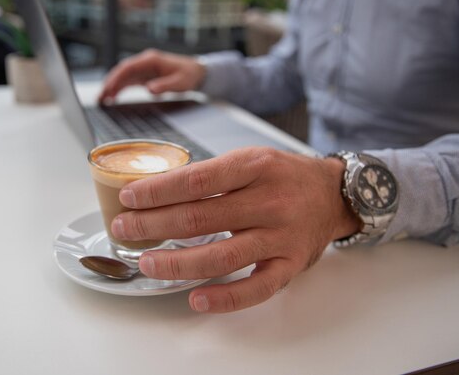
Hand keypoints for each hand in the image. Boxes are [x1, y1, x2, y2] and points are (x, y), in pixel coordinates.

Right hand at [98, 49, 205, 102]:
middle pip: (122, 71)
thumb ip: (164, 85)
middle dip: (110, 83)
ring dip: (112, 86)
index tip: (108, 88)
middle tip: (101, 97)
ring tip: (102, 100)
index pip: (128, 67)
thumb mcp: (180, 82)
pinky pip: (128, 81)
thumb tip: (149, 89)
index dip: (116, 77)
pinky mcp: (144, 75)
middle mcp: (144, 62)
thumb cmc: (189, 75)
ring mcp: (143, 68)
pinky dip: (119, 88)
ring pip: (123, 76)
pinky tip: (112, 98)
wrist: (196, 72)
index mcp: (151, 60)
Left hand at [111, 148, 360, 312]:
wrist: (333, 195)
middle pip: (200, 218)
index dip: (157, 192)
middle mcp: (269, 201)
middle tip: (124, 229)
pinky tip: (196, 298)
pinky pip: (255, 288)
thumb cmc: (283, 176)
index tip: (129, 198)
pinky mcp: (289, 265)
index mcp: (255, 167)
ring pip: (221, 256)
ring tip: (146, 263)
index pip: (196, 181)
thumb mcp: (251, 159)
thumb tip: (157, 192)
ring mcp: (281, 236)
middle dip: (154, 225)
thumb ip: (211, 175)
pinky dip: (225, 298)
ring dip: (177, 263)